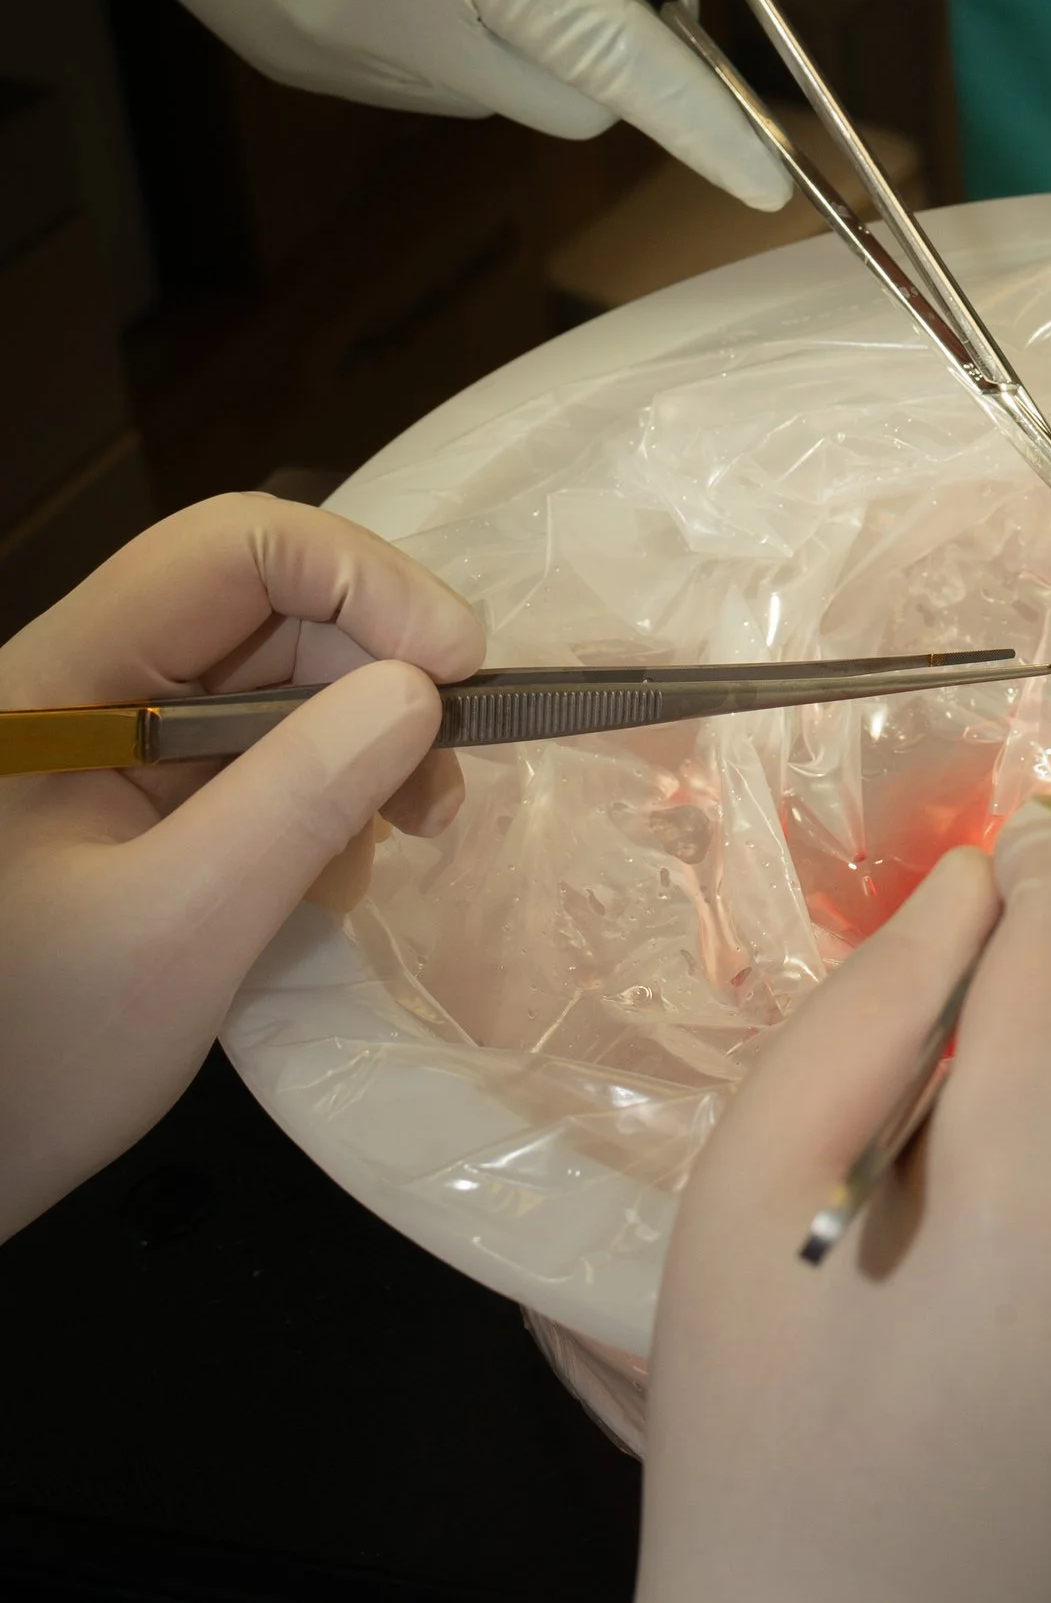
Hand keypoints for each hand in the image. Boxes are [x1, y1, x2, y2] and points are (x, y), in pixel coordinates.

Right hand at [0, 0, 782, 205]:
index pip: (597, 51)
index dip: (701, 116)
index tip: (777, 181)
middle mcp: (363, 20)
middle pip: (572, 92)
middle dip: (633, 3)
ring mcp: (320, 53)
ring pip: (508, 83)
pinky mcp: (291, 54)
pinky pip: (437, 69)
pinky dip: (485, 10)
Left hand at [0, 495, 483, 1240]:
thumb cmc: (33, 1054)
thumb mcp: (178, 930)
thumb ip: (298, 800)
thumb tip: (420, 691)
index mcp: (58, 681)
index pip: (232, 548)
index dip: (363, 581)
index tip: (456, 675)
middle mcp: (83, 684)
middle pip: (265, 609)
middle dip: (377, 676)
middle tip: (444, 789)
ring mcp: (108, 745)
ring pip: (273, 681)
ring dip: (361, 743)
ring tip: (406, 839)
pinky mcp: (132, 802)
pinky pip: (255, 754)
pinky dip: (321, 797)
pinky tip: (328, 880)